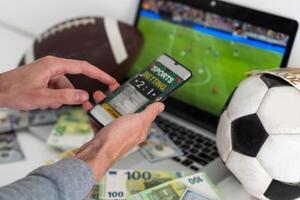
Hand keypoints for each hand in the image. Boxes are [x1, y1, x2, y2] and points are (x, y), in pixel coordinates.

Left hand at [0, 56, 118, 109]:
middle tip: (54, 102)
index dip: (99, 74)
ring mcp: (48, 73)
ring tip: (41, 102)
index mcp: (54, 65)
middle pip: (71, 83)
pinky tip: (39, 100)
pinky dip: (52, 98)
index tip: (111, 81)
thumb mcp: (42, 97)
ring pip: (64, 89)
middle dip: (66, 96)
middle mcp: (53, 66)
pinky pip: (56, 90)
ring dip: (57, 99)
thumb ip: (65, 97)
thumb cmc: (14, 90)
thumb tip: (85, 96)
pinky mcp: (44, 79)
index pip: (84, 67)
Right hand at [76, 92, 164, 180]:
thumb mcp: (138, 121)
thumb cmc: (117, 140)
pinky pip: (98, 120)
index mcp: (139, 128)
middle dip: (117, 98)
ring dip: (104, 103)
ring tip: (98, 95)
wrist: (96, 154)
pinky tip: (89, 106)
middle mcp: (127, 131)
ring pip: (110, 114)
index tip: (132, 88)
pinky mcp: (102, 135)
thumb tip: (160, 106)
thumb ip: (150, 113)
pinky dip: (94, 112)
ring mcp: (114, 133)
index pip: (142, 110)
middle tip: (112, 89)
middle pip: (124, 110)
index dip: (138, 98)